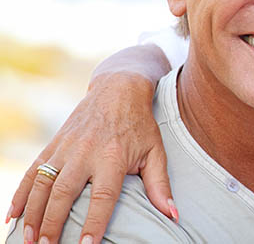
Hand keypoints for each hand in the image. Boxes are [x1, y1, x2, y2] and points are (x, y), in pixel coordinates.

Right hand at [7, 70, 175, 243]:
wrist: (118, 89)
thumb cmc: (140, 125)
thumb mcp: (156, 151)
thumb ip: (160, 185)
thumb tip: (173, 215)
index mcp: (113, 156)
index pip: (103, 195)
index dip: (94, 222)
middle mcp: (86, 152)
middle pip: (64, 193)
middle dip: (52, 224)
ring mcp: (66, 148)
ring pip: (42, 184)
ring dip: (33, 214)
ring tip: (28, 240)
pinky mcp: (53, 144)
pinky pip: (32, 172)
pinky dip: (20, 194)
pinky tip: (12, 216)